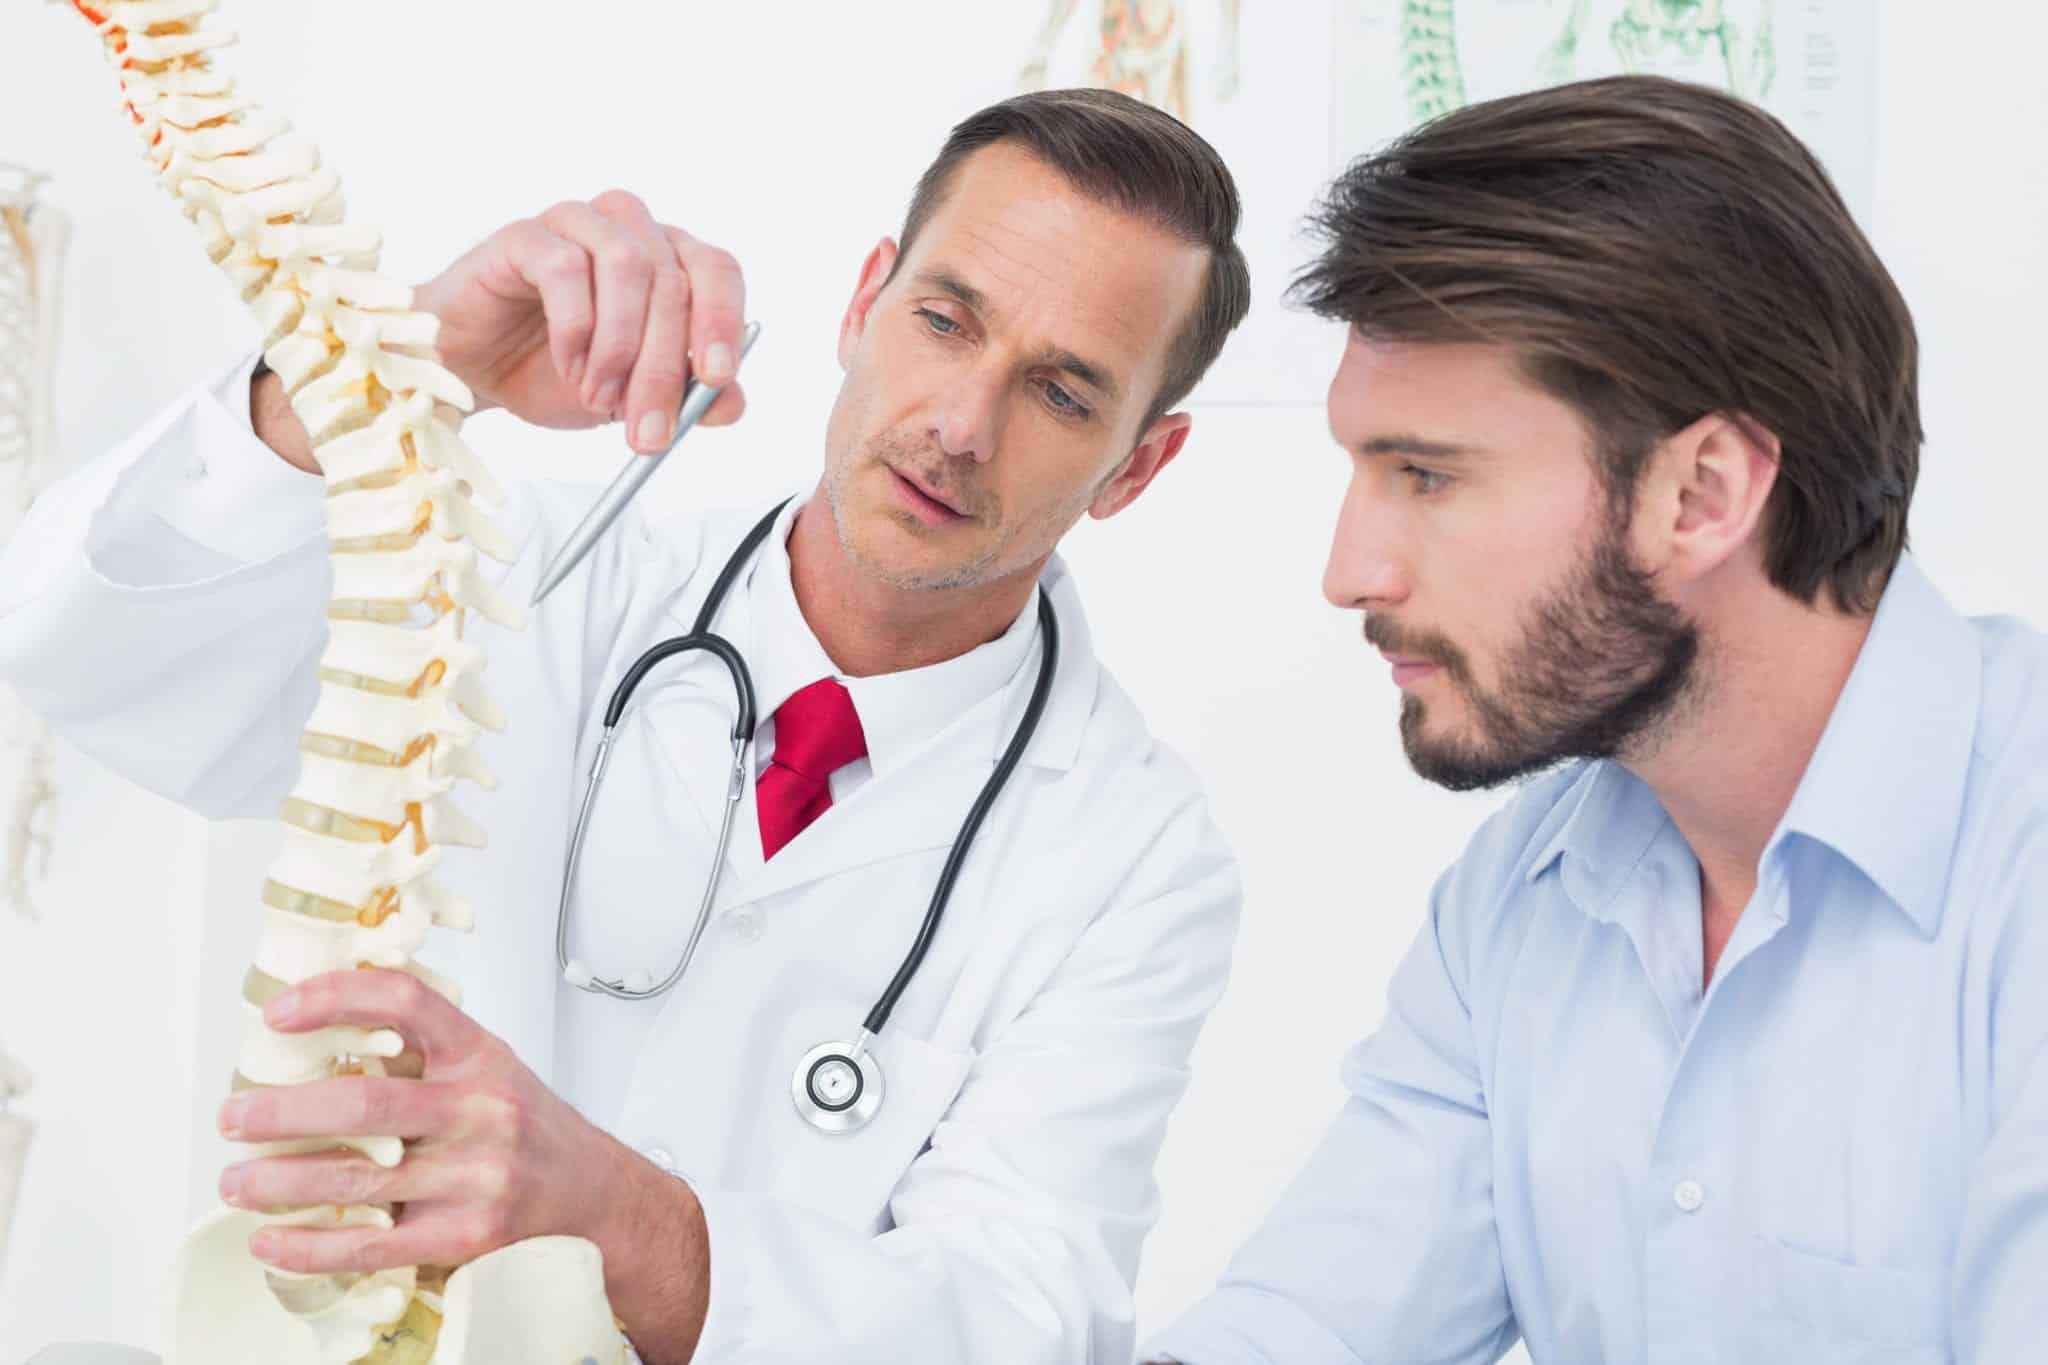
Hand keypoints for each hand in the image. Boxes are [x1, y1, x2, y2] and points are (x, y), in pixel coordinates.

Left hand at [217, 968, 649, 1277]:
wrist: (594, 1199)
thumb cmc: (529, 1130)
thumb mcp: (489, 1069)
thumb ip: (421, 1056)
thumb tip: (317, 1042)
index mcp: (481, 1055)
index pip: (406, 1004)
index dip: (336, 999)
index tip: (278, 1014)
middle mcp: (482, 1111)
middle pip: (363, 1105)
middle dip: (279, 1113)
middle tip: (233, 1118)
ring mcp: (475, 1178)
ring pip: (354, 1179)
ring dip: (278, 1183)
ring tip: (236, 1182)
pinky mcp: (465, 1238)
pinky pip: (370, 1244)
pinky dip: (308, 1245)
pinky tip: (272, 1240)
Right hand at [415, 189, 748, 452]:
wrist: (476, 374)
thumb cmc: (556, 372)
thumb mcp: (633, 399)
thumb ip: (687, 398)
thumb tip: (730, 404)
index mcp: (668, 261)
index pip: (716, 272)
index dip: (722, 322)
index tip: (716, 377)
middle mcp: (630, 231)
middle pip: (673, 281)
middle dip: (663, 367)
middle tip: (648, 429)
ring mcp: (578, 224)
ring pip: (628, 265)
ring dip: (619, 347)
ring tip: (599, 398)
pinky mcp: (526, 235)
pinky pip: (565, 267)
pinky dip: (575, 330)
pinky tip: (568, 367)